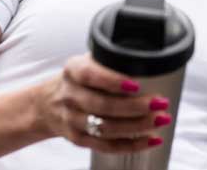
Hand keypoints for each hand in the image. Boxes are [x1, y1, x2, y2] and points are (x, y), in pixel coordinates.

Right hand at [31, 53, 171, 152]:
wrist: (46, 104)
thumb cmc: (78, 79)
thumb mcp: (87, 61)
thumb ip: (111, 59)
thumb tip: (152, 59)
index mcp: (73, 70)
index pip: (90, 75)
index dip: (113, 81)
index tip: (136, 85)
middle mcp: (70, 95)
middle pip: (102, 105)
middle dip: (135, 106)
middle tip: (160, 103)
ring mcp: (72, 119)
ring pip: (105, 127)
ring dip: (137, 126)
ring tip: (160, 119)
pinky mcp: (77, 138)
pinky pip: (105, 145)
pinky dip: (130, 144)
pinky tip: (150, 139)